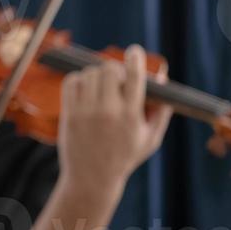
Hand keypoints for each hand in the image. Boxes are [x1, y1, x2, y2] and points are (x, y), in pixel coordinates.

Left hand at [57, 44, 172, 200]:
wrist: (92, 178)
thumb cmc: (125, 156)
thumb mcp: (151, 137)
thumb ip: (160, 108)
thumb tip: (162, 76)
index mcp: (131, 116)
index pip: (134, 77)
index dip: (134, 59)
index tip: (134, 51)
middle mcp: (108, 111)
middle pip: (109, 69)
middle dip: (114, 69)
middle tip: (116, 78)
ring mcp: (86, 112)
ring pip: (90, 74)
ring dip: (97, 75)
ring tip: (101, 87)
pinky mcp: (69, 114)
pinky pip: (71, 82)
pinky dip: (78, 80)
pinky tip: (85, 89)